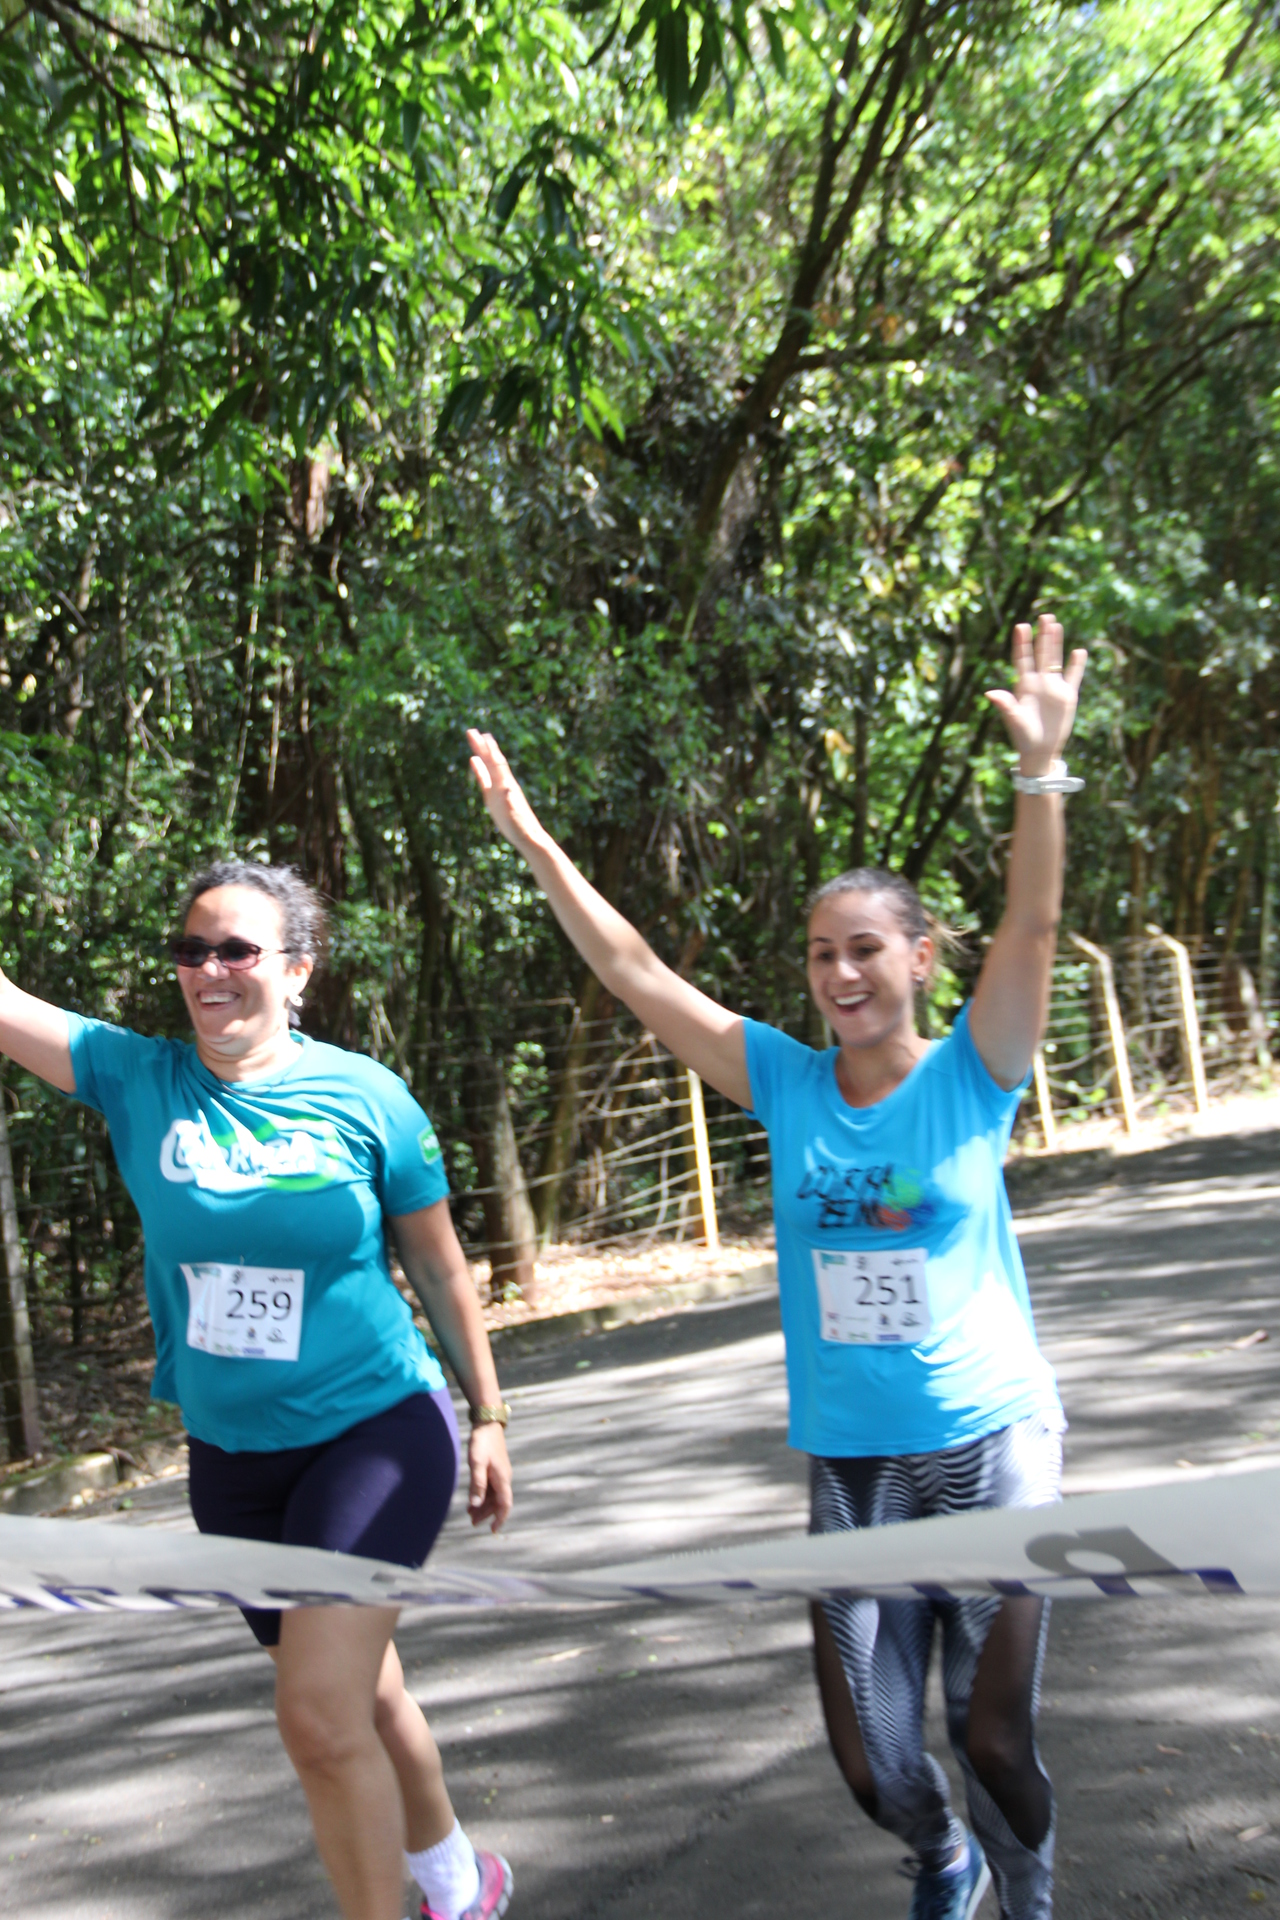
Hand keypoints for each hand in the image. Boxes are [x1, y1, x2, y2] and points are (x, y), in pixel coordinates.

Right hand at [467, 729, 551, 855]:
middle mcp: (503, 783)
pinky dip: (479, 768)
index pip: (496, 764)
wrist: (528, 836)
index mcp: (507, 786)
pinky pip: (484, 778)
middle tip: (472, 730)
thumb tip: (507, 789)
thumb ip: (509, 801)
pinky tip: (474, 761)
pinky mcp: (494, 797)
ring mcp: (498, 789)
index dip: (489, 750)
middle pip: (491, 761)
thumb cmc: (521, 827)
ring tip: (476, 739)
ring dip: (481, 753)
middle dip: (482, 746)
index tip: (482, 735)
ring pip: (488, 767)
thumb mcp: (514, 815)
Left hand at [467, 1420, 512, 1533]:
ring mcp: (499, 1473)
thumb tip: (476, 1504)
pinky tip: (473, 1499)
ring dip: (483, 1505)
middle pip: (498, 1502)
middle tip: (472, 1522)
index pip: (505, 1504)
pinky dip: (482, 1495)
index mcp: (502, 1478)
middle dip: (487, 1514)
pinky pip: (490, 1487)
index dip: (500, 1518)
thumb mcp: (477, 1463)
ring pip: (494, 1495)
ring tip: (470, 1514)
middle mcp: (503, 1478)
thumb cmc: (482, 1442)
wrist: (487, 1423)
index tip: (492, 1530)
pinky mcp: (494, 1468)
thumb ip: (477, 1484)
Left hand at [985, 615, 1086, 776]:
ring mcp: (1053, 687)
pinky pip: (1073, 676)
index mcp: (1023, 685)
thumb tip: (990, 692)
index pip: (1022, 659)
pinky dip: (1076, 665)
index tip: (1020, 626)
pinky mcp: (1067, 695)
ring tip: (1056, 625)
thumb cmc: (1022, 736)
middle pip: (1041, 654)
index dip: (1022, 643)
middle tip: (1044, 616)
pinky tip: (1079, 651)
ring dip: (1056, 643)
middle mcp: (1038, 682)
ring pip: (1055, 660)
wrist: (1040, 750)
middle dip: (1042, 636)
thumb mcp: (1013, 719)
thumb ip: (1005, 705)